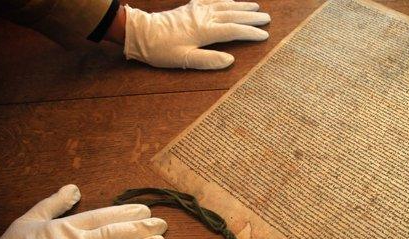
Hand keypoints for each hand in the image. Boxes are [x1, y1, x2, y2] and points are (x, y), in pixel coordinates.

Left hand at [124, 0, 270, 68]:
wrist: (141, 33)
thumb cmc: (161, 50)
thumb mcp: (184, 60)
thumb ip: (208, 61)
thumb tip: (230, 61)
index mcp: (204, 31)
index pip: (234, 31)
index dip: (250, 32)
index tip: (264, 35)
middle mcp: (204, 17)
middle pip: (233, 15)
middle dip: (251, 17)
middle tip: (267, 18)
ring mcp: (197, 10)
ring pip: (225, 5)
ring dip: (242, 6)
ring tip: (256, 7)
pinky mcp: (190, 7)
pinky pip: (212, 0)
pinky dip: (225, 0)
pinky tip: (231, 0)